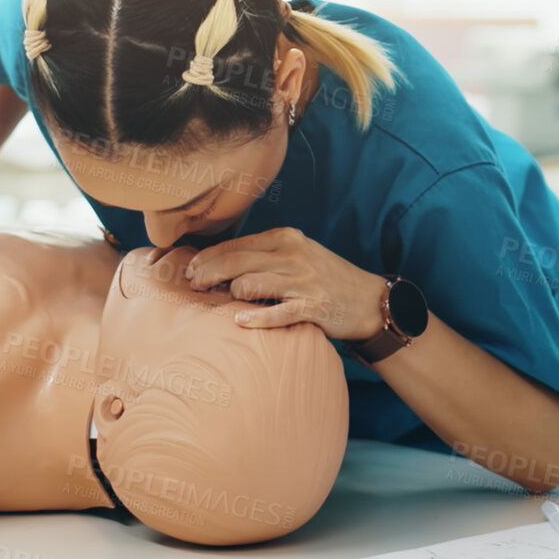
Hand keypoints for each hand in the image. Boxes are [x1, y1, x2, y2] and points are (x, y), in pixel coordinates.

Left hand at [182, 227, 386, 338]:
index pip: (236, 245)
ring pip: (250, 284)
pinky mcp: (313, 307)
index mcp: (287, 237)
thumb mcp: (298, 254)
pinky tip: (238, 321)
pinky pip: (276, 313)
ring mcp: (304, 281)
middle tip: (192, 285)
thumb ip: (266, 254)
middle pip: (235, 262)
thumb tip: (221, 262)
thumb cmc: (325, 278)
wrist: (368, 300)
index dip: (208, 257)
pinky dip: (254, 318)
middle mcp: (294, 255)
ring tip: (216, 302)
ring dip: (228, 294)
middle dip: (207, 274)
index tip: (191, 268)